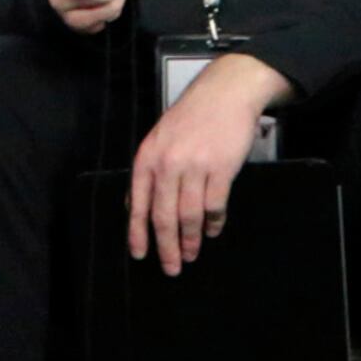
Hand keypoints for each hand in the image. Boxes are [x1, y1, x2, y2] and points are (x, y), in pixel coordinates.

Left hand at [128, 51, 283, 273]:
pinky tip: (213, 230)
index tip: (140, 255)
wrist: (226, 92)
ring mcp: (194, 166)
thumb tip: (134, 208)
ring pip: (189, 215)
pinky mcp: (221, 168)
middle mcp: (167, 163)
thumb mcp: (159, 139)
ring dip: (190, 240)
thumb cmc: (192, 117)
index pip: (137, 204)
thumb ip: (148, 172)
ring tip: (191, 254)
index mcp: (147, 157)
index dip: (137, 234)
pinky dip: (214, 222)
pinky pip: (215, 205)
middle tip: (171, 268)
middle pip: (163, 216)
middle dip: (167, 246)